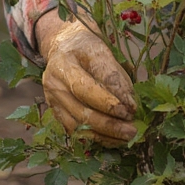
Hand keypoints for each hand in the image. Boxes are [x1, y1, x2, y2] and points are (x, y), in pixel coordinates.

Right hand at [40, 17, 136, 145]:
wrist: (63, 46)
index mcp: (66, 61)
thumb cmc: (87, 48)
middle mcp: (55, 80)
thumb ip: (116, 77)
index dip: (110, 101)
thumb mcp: (103, 52)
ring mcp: (52, 97)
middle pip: (82, 108)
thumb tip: (130, 106)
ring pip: (78, 123)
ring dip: (104, 134)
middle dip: (110, 123)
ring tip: (126, 137)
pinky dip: (94, 137)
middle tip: (132, 130)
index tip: (131, 111)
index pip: (88, 86)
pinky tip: (111, 139)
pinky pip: (74, 130)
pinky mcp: (54, 110)